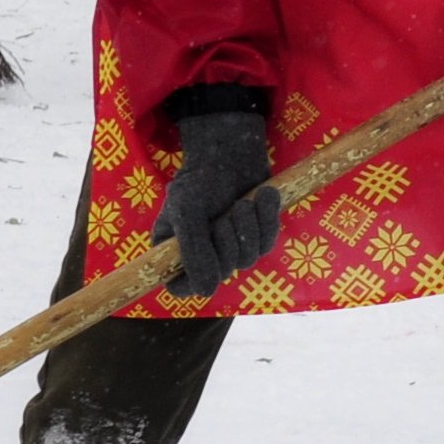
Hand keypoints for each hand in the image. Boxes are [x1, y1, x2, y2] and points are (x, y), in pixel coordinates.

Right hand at [153, 107, 280, 300]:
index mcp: (175, 251)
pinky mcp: (256, 237)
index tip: (209, 259)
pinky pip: (268, 241)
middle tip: (227, 213)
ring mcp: (231, 248)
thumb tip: (206, 291)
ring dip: (249, 227)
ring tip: (243, 201)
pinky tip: (264, 195)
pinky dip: (267, 218)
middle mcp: (203, 255)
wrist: (230, 152)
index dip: (196, 279)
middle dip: (229, 242)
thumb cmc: (200, 181)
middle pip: (223, 272)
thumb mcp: (187, 212)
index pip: (182, 287)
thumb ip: (193, 251)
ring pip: (248, 257)